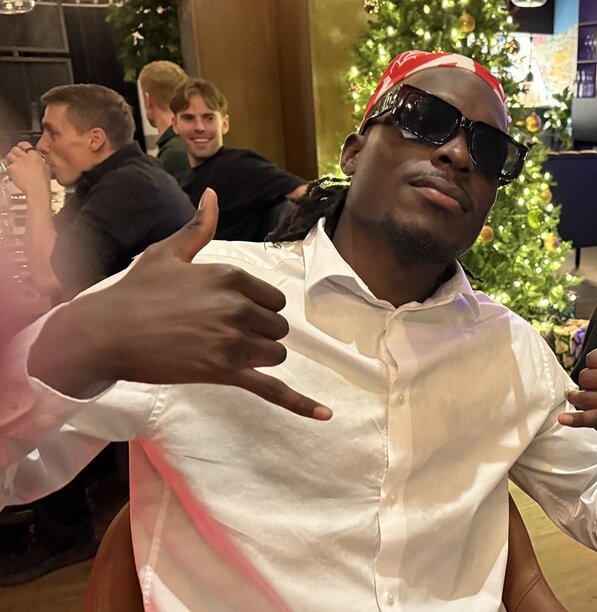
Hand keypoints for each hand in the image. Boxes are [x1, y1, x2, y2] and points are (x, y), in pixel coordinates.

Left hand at [3, 142, 50, 198]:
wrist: (37, 189)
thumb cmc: (43, 182)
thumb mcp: (46, 168)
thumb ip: (40, 161)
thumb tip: (38, 160)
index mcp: (34, 155)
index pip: (24, 144)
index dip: (21, 147)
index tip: (21, 149)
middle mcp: (25, 156)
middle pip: (14, 149)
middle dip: (14, 153)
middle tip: (16, 159)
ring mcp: (17, 162)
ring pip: (9, 155)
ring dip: (10, 160)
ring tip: (13, 166)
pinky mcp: (11, 168)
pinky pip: (7, 166)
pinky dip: (9, 170)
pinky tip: (14, 175)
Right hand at [27, 189, 331, 420]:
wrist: (104, 334)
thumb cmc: (134, 293)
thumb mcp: (168, 253)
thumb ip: (199, 228)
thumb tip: (213, 196)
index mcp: (230, 277)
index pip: (273, 299)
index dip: (257, 310)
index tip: (231, 315)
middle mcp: (238, 306)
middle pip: (277, 327)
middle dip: (258, 334)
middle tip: (221, 336)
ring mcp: (233, 341)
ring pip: (275, 354)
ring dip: (258, 358)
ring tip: (223, 355)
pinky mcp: (225, 371)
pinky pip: (272, 389)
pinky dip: (300, 404)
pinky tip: (324, 415)